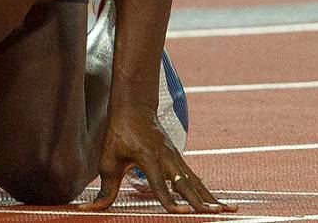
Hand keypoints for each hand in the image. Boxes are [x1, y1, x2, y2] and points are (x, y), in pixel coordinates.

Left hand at [80, 105, 236, 213]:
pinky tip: (220, 204)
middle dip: (200, 201)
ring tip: (228, 212)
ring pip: (196, 181)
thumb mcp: (107, 160)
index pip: (159, 184)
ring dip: (211, 198)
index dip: (168, 200)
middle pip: (185, 183)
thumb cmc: (118, 133)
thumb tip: (89, 209)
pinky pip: (195, 178)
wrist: (134, 107)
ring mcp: (176, 157)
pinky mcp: (179, 159)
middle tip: (214, 215)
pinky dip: (207, 191)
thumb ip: (104, 189)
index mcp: (148, 157)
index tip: (179, 213)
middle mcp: (167, 157)